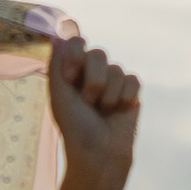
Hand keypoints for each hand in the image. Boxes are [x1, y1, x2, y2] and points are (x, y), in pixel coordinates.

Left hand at [47, 36, 139, 189]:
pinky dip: (124, 97)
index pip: (76, 41)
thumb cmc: (75, 128)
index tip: (71, 76)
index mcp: (70, 71)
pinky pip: (133, 79)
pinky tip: (118, 112)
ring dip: (108, 94)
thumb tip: (61, 34)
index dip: (76, 54)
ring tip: (102, 111)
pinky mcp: (131, 93)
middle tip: (87, 101)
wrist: (99, 155)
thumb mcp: (59, 95)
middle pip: (98, 53)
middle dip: (93, 79)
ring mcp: (113, 82)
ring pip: (116, 68)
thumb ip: (58, 63)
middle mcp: (91, 73)